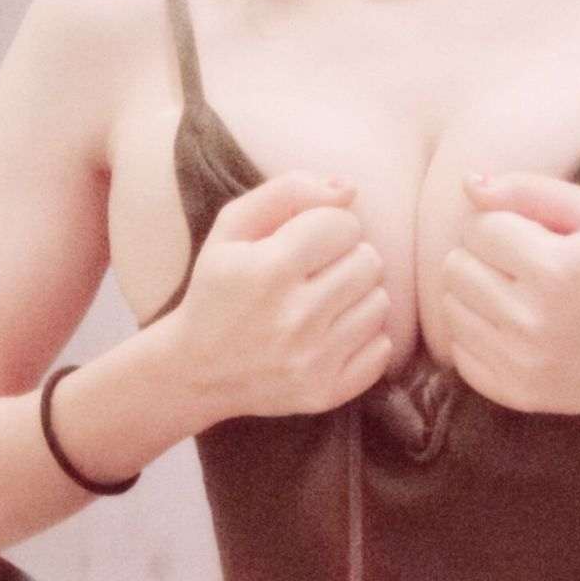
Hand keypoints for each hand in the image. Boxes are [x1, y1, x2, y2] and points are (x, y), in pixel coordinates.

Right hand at [158, 173, 392, 425]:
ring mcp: (313, 360)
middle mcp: (295, 317)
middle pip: (368, 261)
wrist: (197, 371)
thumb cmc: (218, 289)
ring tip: (327, 301)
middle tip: (321, 271)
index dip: (331, 224)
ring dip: (359, 295)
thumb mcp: (232, 227)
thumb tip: (349, 188)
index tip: (311, 239)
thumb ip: (288, 191)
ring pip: (380, 302)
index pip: (342, 224)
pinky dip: (365, 337)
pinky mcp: (326, 392)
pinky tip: (335, 333)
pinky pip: (382, 349)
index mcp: (269, 269)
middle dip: (349, 257)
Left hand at [443, 172, 579, 415]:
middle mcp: (532, 320)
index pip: (480, 229)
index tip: (525, 235)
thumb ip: (531, 190)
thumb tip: (468, 184)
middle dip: (480, 257)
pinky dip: (476, 335)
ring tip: (512, 295)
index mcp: (554, 269)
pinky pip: (459, 352)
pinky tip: (510, 329)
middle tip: (515, 266)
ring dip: (474, 295)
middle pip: (456, 268)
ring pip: (451, 308)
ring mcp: (521, 362)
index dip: (499, 224)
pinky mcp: (514, 392)